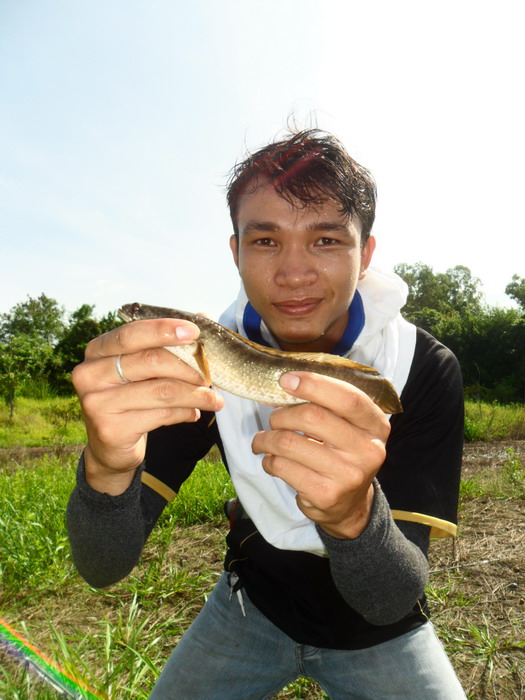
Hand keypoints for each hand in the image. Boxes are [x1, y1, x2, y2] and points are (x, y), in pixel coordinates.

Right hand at [72, 318, 223, 493]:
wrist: (110, 446)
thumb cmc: (131, 398)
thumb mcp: (142, 368)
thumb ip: (166, 344)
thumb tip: (204, 317)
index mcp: (97, 350)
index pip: (131, 333)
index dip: (163, 330)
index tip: (193, 332)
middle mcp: (90, 374)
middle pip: (151, 361)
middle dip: (188, 367)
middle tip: (210, 374)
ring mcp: (97, 403)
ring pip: (161, 391)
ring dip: (195, 394)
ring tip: (213, 398)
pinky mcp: (111, 429)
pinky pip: (161, 416)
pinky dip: (185, 413)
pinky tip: (194, 413)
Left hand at [251, 371, 390, 538]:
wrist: (350, 505)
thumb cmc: (343, 454)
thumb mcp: (350, 428)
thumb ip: (329, 405)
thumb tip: (288, 382)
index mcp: (376, 425)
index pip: (347, 398)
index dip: (314, 384)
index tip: (286, 380)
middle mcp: (368, 450)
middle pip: (312, 417)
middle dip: (282, 414)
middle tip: (274, 418)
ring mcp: (348, 475)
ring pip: (290, 442)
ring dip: (267, 438)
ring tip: (263, 440)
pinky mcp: (325, 494)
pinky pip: (283, 467)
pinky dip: (268, 460)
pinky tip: (272, 460)